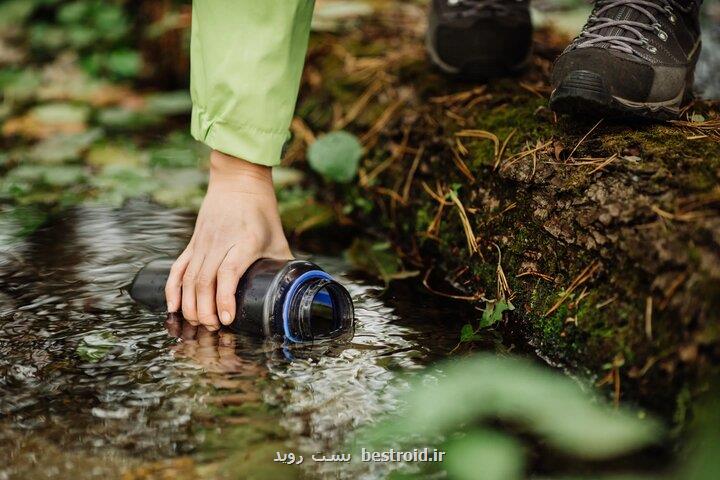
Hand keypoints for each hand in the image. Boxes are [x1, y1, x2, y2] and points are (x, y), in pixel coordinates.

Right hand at [165, 150, 291, 330]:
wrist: (238, 182)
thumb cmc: (262, 212)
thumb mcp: (278, 238)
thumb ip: (283, 265)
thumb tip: (295, 291)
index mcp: (244, 242)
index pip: (228, 273)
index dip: (225, 298)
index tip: (227, 318)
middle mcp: (220, 243)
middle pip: (204, 281)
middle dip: (205, 310)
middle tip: (214, 328)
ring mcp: (202, 243)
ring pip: (189, 278)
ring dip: (191, 305)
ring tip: (199, 323)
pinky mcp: (193, 243)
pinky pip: (178, 269)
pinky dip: (173, 290)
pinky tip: (174, 308)